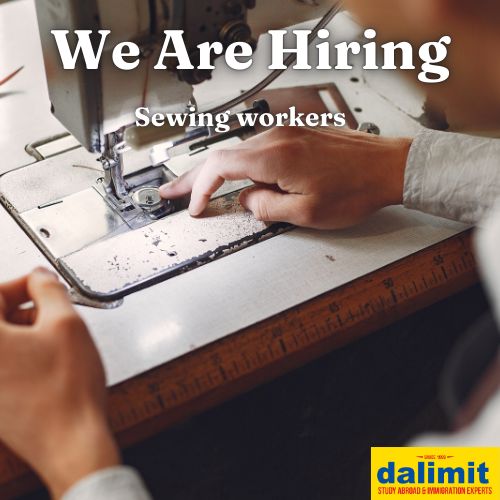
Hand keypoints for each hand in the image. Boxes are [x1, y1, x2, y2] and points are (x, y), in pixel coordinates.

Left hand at [0, 269, 119, 498]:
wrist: (70, 442)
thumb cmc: (67, 391)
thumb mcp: (68, 324)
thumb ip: (49, 290)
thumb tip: (40, 278)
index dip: (24, 283)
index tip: (44, 284)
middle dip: (26, 308)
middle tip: (56, 312)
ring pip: (2, 341)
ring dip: (27, 332)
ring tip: (58, 341)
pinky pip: (5, 364)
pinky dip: (23, 354)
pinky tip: (50, 362)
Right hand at [159, 126, 412, 228]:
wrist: (388, 167)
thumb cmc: (356, 189)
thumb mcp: (307, 212)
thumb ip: (267, 207)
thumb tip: (248, 201)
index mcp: (275, 156)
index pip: (220, 167)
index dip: (200, 189)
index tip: (193, 207)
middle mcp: (276, 137)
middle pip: (222, 155)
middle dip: (195, 177)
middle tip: (173, 190)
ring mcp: (286, 133)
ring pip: (239, 152)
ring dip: (218, 172)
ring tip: (202, 189)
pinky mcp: (296, 135)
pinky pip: (259, 150)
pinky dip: (242, 166)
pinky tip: (240, 179)